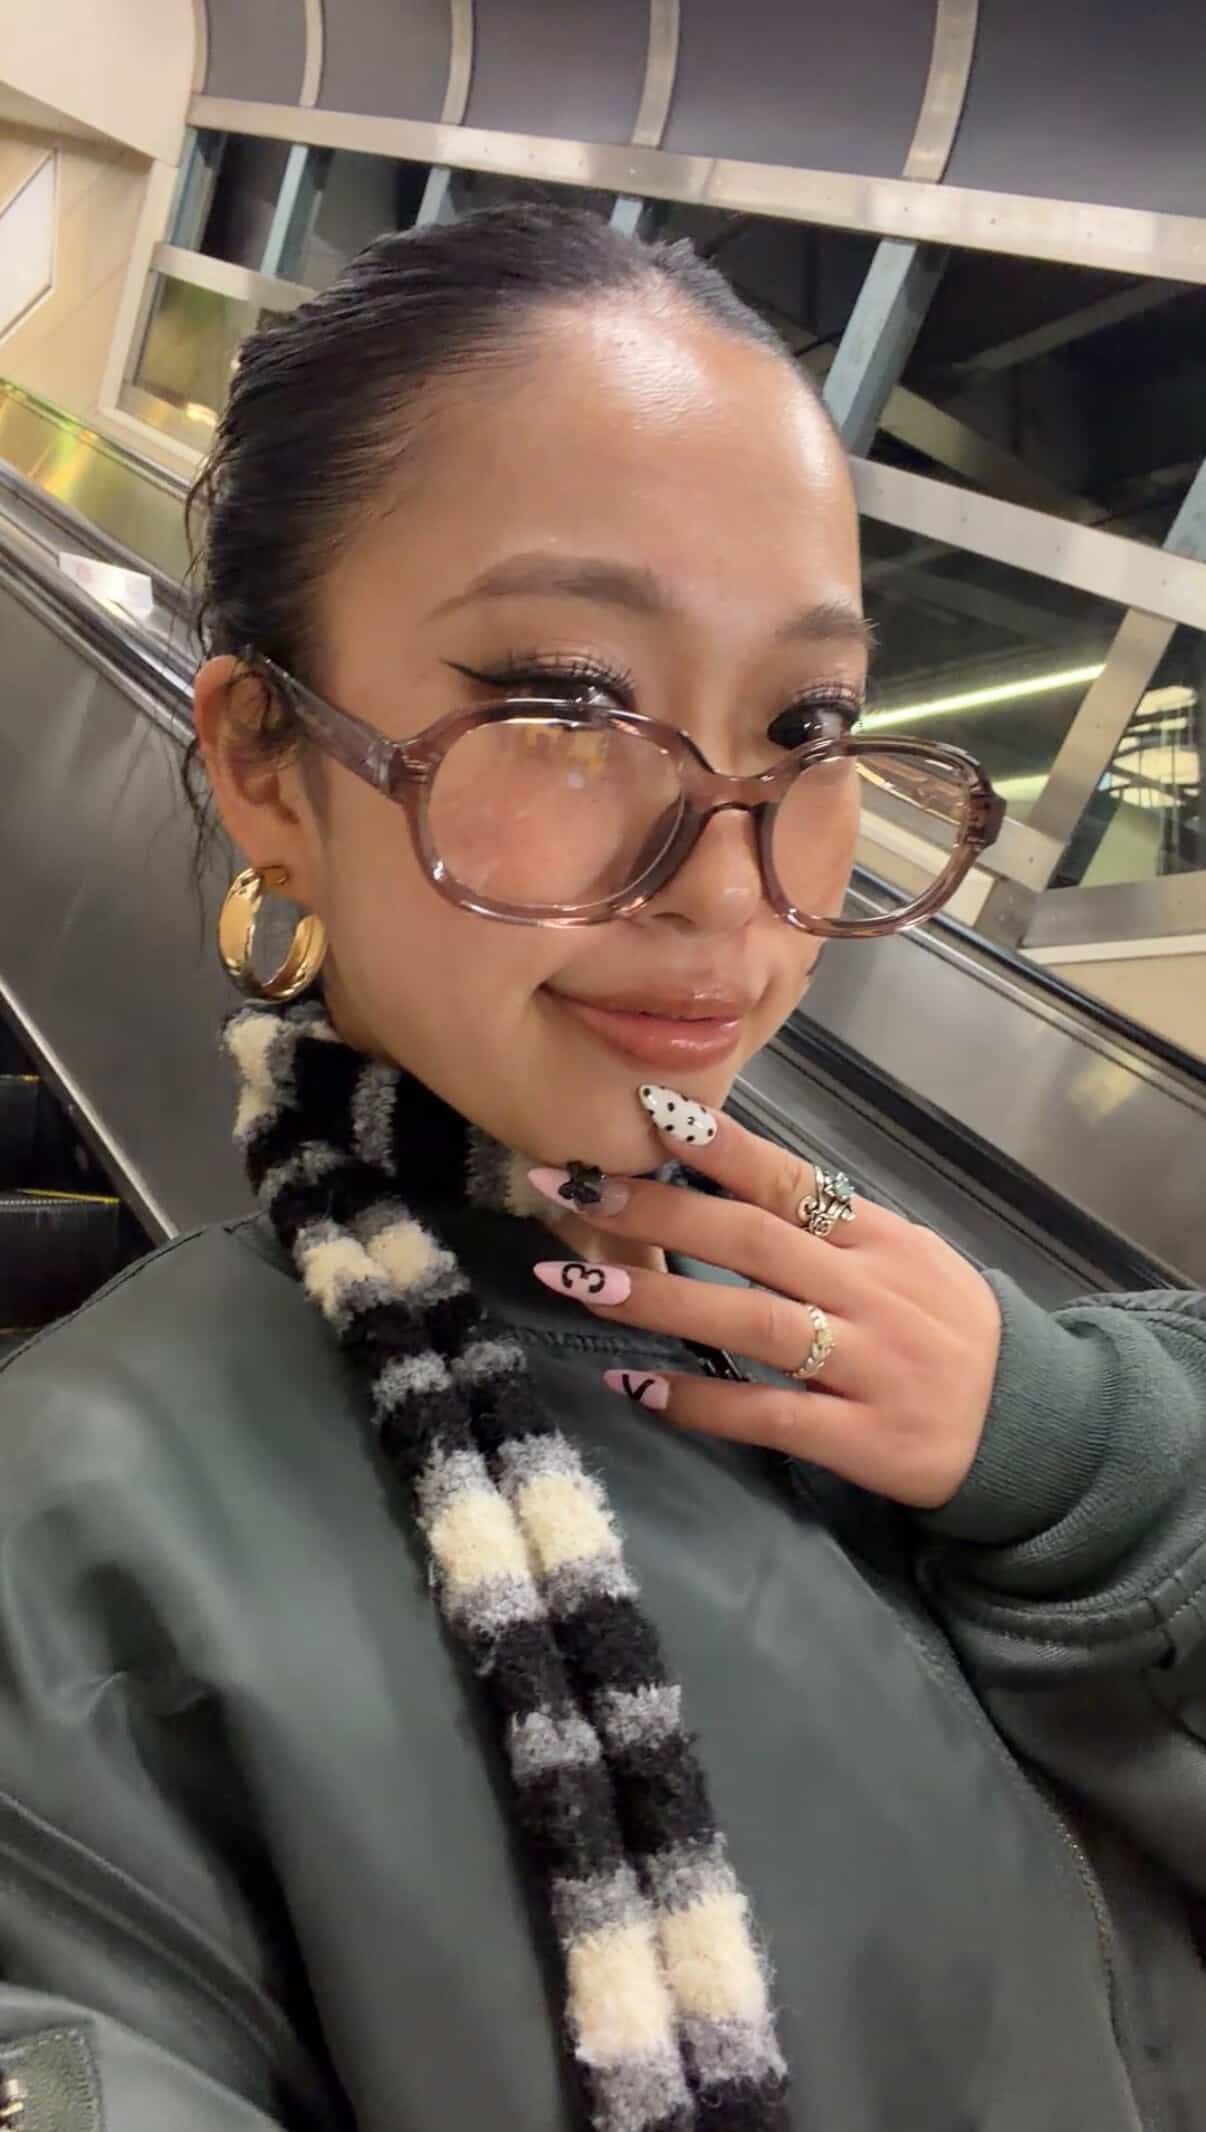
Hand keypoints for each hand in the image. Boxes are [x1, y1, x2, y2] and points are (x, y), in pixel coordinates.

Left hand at [529, 1092, 1001, 1510]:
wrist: (1033, 1428)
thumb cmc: (950, 1333)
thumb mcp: (907, 1257)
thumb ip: (829, 1224)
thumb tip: (729, 1170)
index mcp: (880, 1238)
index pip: (790, 1179)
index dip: (718, 1145)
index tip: (645, 1111)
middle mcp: (872, 1291)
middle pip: (753, 1240)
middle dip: (656, 1210)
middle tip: (570, 1189)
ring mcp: (867, 1365)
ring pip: (751, 1322)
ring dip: (658, 1297)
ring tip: (579, 1282)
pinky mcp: (860, 1437)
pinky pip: (767, 1414)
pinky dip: (699, 1399)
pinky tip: (636, 1382)